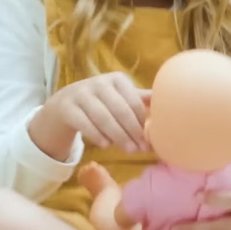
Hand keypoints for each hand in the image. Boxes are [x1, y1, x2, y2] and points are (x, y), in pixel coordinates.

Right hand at [31, 73, 149, 158]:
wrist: (63, 105)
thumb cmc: (101, 102)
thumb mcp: (119, 97)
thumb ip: (139, 100)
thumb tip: (168, 101)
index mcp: (117, 79)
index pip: (134, 102)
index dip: (143, 121)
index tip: (151, 138)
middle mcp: (99, 83)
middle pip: (120, 110)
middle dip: (133, 131)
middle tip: (142, 148)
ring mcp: (80, 94)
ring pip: (103, 118)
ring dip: (118, 136)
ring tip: (129, 150)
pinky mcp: (66, 107)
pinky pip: (84, 124)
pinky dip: (97, 135)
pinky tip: (106, 145)